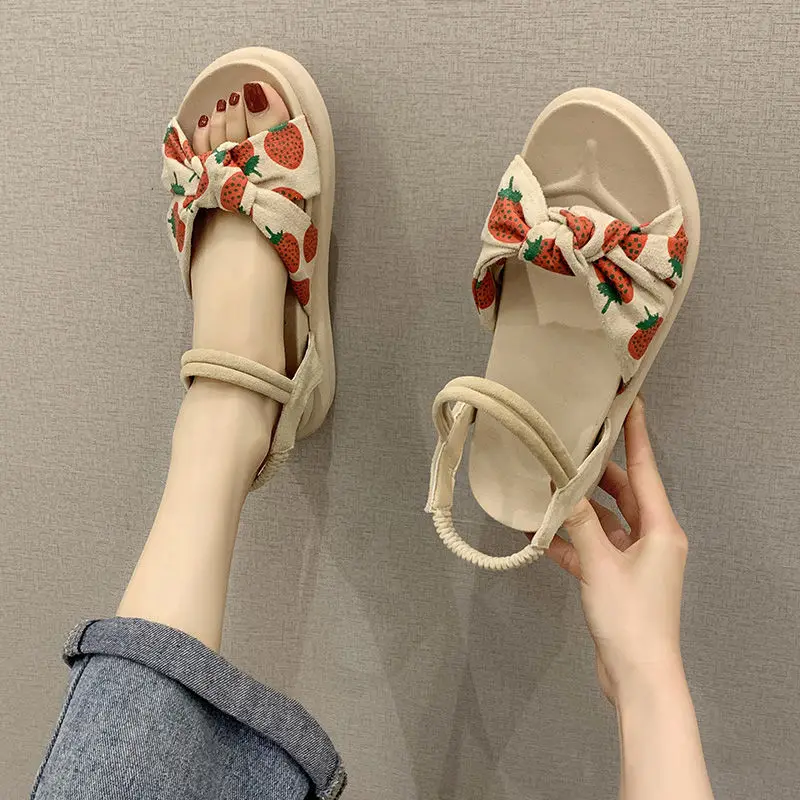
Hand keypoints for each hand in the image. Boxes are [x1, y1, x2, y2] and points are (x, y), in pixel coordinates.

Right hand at [546, 397, 688, 703]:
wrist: (637, 677)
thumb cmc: (630, 618)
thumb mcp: (600, 565)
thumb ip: (578, 522)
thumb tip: (558, 485)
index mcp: (661, 528)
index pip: (644, 470)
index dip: (635, 435)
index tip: (626, 402)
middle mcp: (652, 538)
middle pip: (622, 492)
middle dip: (595, 471)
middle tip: (569, 442)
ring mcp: (635, 560)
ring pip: (603, 520)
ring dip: (576, 508)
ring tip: (544, 484)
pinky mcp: (617, 579)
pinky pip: (592, 548)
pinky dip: (570, 540)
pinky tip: (538, 532)